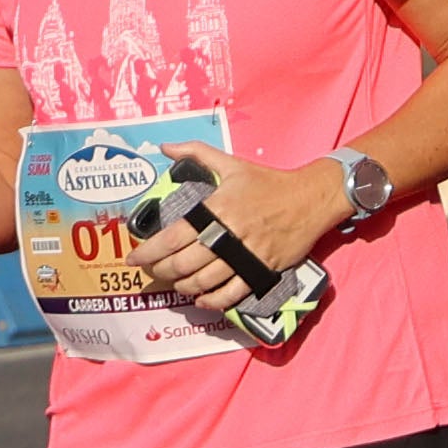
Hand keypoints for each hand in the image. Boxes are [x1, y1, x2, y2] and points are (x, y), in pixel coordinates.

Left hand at [142, 148, 343, 319]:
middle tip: (155, 271)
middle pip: (183, 264)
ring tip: (177, 283)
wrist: (313, 197)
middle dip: (162, 272)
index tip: (134, 259)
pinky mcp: (264, 268)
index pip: (172, 238)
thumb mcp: (233, 163)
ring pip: (205, 281)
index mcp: (217, 210)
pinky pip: (233, 293)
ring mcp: (248, 255)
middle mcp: (229, 234)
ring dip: (184, 287)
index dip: (148, 252)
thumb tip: (164, 146)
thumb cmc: (270, 181)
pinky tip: (202, 299)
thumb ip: (197, 153)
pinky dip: (213, 301)